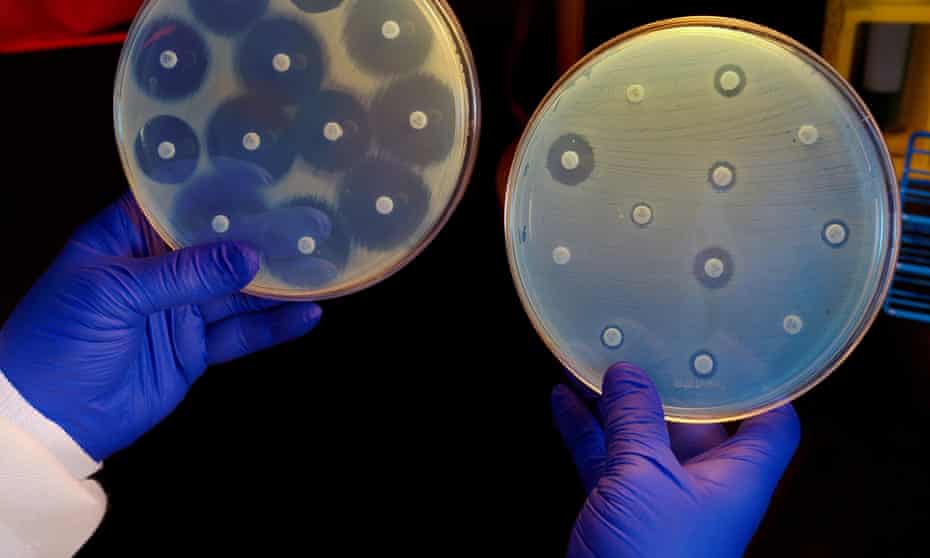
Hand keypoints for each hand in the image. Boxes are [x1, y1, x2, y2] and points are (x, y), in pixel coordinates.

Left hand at [0, 194, 322, 460]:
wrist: (47, 420)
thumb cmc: (56, 341)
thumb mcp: (114, 293)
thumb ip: (184, 273)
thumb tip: (247, 256)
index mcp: (126, 237)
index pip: (180, 203)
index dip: (220, 189)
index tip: (267, 177)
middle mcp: (159, 268)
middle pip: (219, 246)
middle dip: (261, 237)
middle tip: (308, 224)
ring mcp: (180, 310)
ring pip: (238, 291)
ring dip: (277, 284)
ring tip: (319, 269)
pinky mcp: (195, 349)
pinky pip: (241, 334)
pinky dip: (274, 327)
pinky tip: (306, 315)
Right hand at [551, 363, 799, 557]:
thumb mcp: (645, 479)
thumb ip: (636, 421)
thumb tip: (629, 374)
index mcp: (733, 478)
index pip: (769, 420)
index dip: (759, 382)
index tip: (736, 342)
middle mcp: (700, 485)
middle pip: (692, 419)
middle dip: (663, 381)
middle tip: (640, 338)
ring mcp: (657, 497)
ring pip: (639, 435)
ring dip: (614, 402)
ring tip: (591, 362)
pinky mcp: (618, 509)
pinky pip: (603, 458)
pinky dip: (583, 430)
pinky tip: (563, 403)